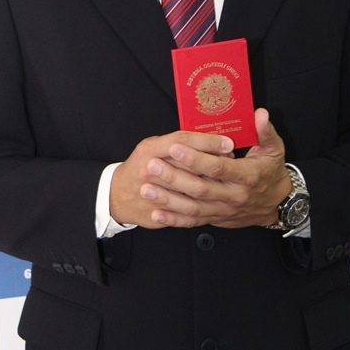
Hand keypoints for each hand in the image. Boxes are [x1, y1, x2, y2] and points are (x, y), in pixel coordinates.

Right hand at [109, 130, 234, 228]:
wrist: (118, 195)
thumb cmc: (141, 164)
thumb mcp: (154, 144)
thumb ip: (178, 141)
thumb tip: (208, 138)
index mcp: (151, 149)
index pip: (184, 141)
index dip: (208, 142)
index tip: (227, 142)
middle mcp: (150, 169)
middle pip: (190, 165)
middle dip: (214, 162)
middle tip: (231, 159)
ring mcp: (154, 192)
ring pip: (190, 189)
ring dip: (211, 183)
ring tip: (226, 178)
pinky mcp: (159, 211)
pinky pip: (184, 211)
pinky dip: (201, 205)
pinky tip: (212, 200)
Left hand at [139, 108, 290, 228]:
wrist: (278, 204)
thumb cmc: (272, 172)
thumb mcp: (275, 148)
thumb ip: (265, 131)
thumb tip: (260, 114)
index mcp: (247, 176)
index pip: (218, 167)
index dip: (196, 159)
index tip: (176, 147)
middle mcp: (234, 196)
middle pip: (200, 188)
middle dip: (174, 177)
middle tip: (152, 165)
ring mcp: (224, 210)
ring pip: (193, 207)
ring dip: (168, 199)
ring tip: (147, 188)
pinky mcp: (217, 218)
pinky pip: (194, 221)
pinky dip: (174, 219)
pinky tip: (157, 213)